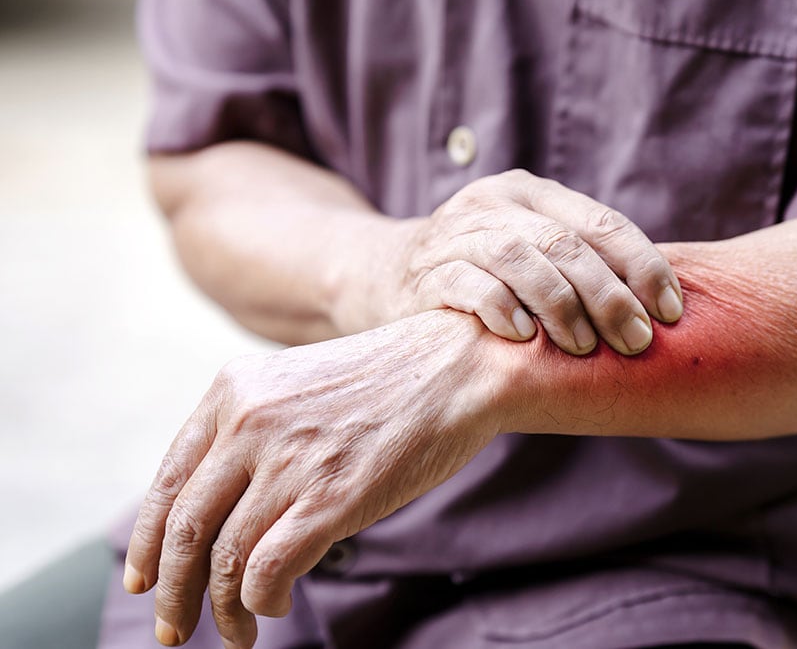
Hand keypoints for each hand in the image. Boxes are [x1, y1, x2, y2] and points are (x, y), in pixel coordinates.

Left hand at [122, 312, 502, 647]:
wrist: (461, 365)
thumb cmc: (394, 379)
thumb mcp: (303, 383)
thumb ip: (258, 427)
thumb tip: (228, 501)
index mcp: (234, 390)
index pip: (168, 482)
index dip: (146, 541)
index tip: (144, 579)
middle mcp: (249, 423)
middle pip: (184, 527)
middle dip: (173, 590)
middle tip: (173, 628)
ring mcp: (289, 461)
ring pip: (223, 557)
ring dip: (222, 609)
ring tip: (238, 632)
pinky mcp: (331, 498)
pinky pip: (266, 569)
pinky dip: (261, 601)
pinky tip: (276, 606)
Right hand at [350, 169, 682, 354]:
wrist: (381, 275)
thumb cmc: (482, 277)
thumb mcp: (531, 255)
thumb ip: (581, 268)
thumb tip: (664, 314)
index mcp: (533, 195)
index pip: (602, 223)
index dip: (643, 266)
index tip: (672, 312)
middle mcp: (495, 205)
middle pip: (565, 244)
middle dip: (609, 295)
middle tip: (636, 341)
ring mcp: (456, 234)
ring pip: (520, 258)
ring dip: (560, 305)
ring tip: (584, 347)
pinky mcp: (425, 273)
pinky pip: (468, 285)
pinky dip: (502, 309)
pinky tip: (525, 338)